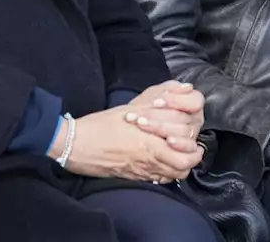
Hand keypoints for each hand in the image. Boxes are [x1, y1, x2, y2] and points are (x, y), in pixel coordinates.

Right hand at [54, 107, 203, 183]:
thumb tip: (185, 89)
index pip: (186, 151)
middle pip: (184, 167)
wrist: (76, 145)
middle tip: (191, 147)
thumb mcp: (133, 107)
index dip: (193, 145)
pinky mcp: (133, 177)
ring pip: (173, 176)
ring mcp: (142, 171)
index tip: (192, 136)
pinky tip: (161, 161)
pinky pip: (158, 179)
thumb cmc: (101, 124)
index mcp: (152, 142)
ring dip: (180, 165)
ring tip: (177, 153)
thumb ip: (160, 101)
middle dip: (191, 157)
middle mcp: (150, 160)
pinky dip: (165, 172)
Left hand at [125, 81, 204, 153]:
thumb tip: (187, 87)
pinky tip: (167, 141)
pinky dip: (179, 144)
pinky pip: (189, 148)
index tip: (156, 102)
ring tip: (141, 125)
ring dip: (160, 128)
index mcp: (192, 104)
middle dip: (159, 116)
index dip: (175, 101)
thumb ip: (169, 89)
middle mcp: (195, 120)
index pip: (194, 101)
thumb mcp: (153, 94)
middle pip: (184, 118)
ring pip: (183, 132)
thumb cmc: (144, 109)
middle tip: (140, 116)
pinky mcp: (188, 151)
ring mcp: (193, 136)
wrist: (132, 126)